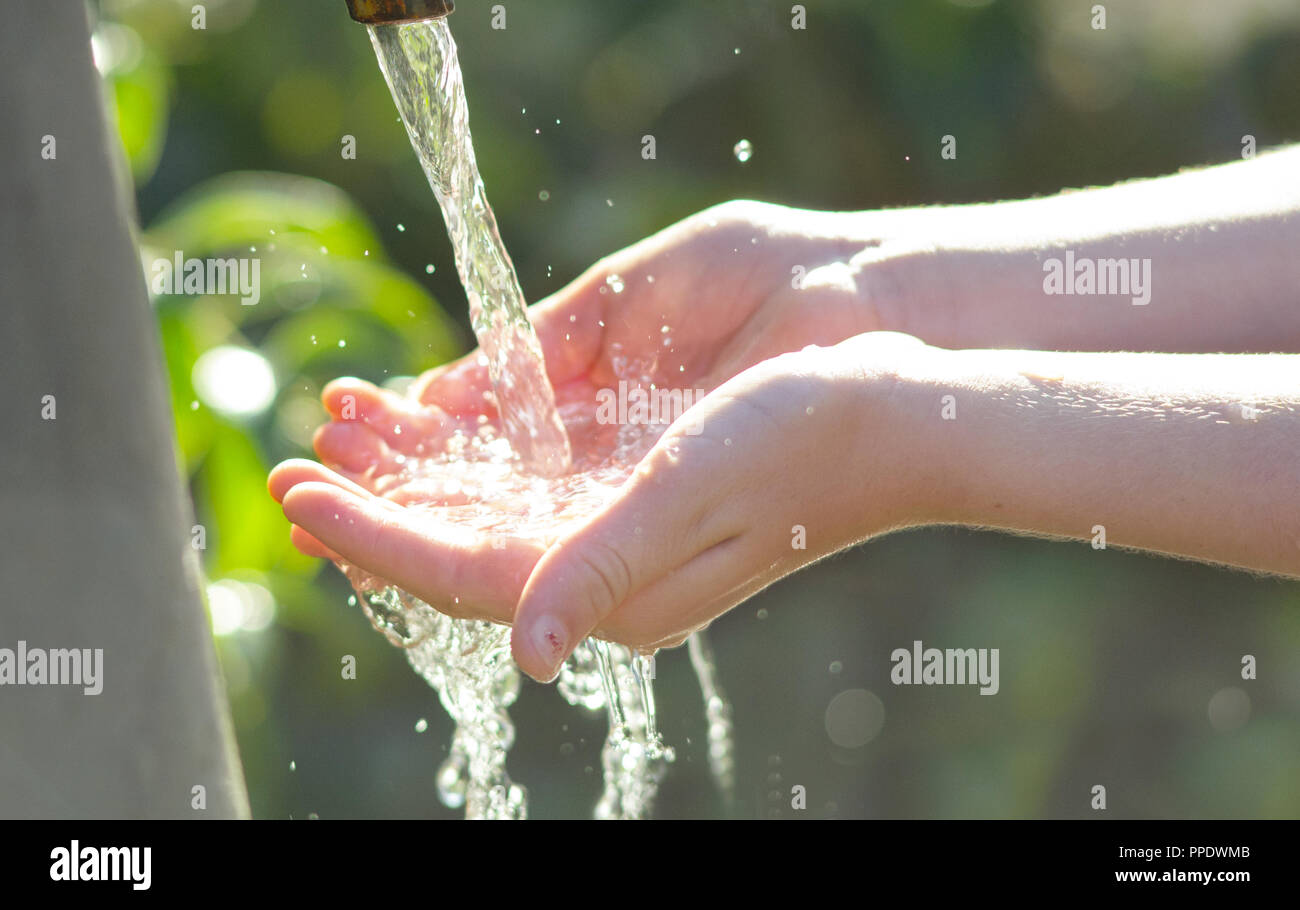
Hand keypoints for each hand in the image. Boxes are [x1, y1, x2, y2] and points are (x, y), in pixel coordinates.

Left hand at [269, 201, 913, 679]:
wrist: (892, 417)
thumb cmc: (805, 440)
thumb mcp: (694, 493)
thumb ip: (602, 565)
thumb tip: (523, 649)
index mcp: (616, 588)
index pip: (460, 574)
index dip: (371, 535)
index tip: (299, 491)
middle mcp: (608, 577)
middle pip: (459, 552)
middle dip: (373, 507)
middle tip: (295, 460)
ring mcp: (622, 543)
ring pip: (487, 521)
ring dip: (413, 481)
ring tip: (349, 429)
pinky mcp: (637, 506)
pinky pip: (529, 497)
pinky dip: (471, 466)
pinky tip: (440, 435)